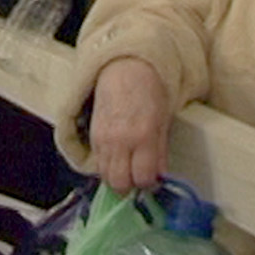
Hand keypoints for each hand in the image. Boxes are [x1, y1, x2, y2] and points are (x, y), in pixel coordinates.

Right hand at [89, 57, 171, 193]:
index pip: (143, 178)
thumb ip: (160, 152)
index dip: (150, 183)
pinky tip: (117, 157)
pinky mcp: (92, 135)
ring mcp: (103, 139)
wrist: (124, 68)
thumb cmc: (149, 90)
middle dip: (131, 186)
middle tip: (139, 177)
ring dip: (118, 178)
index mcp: (143, 136)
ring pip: (106, 177)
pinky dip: (108, 166)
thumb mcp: (163, 121)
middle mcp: (120, 141)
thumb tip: (160, 176)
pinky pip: (98, 163)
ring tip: (128, 168)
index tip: (154, 179)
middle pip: (120, 183)